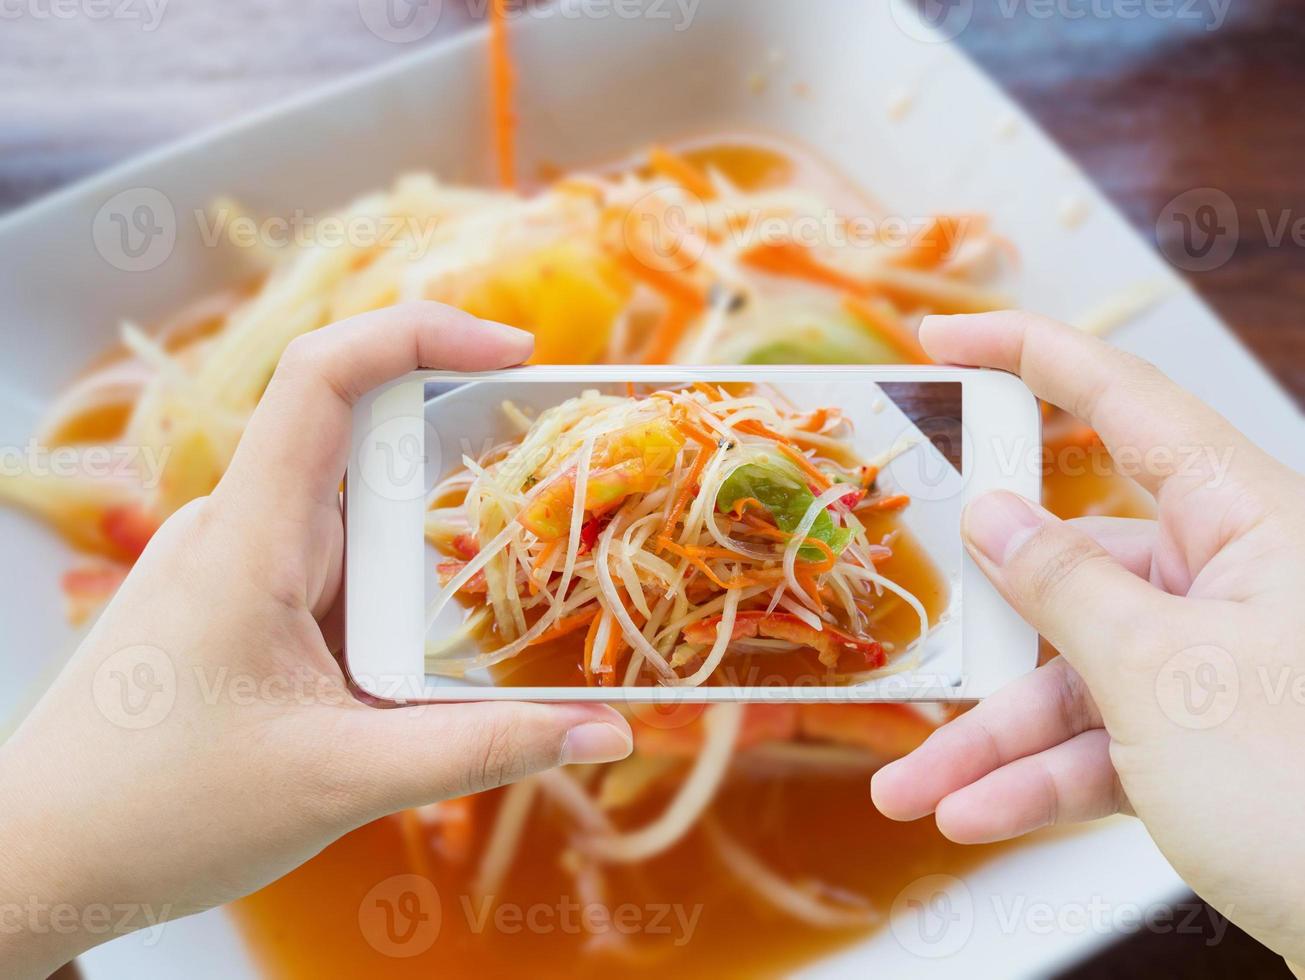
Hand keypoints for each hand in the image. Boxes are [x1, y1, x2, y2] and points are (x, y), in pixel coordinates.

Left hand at [0, 303, 632, 978]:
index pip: (324, 378)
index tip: (515, 351)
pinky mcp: (238, 600)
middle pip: (362, 441)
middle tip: (552, 495)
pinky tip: (428, 645)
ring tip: (504, 591)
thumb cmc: (164, 814)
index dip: (420, 334)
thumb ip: (483, 750)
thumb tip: (609, 732)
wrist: (43, 859)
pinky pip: (334, 560)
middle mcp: (239, 528)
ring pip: (354, 510)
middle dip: (461, 455)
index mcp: (249, 539)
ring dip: (430, 537)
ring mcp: (234, 561)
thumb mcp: (343, 781)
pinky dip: (395, 582)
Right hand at [871, 311, 1304, 962]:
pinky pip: (1106, 741)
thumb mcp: (1160, 674)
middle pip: (1074, 573)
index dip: (1026, 355)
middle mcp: (1233, 578)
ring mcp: (1221, 662)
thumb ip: (1064, 588)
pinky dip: (1042, 779)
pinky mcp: (1211, 738)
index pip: (1123, 400)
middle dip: (985, 638)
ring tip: (917, 789)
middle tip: (912, 647)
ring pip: (1077, 676)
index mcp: (1246, 520)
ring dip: (994, 739)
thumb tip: (992, 519)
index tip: (942, 339)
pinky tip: (979, 813)